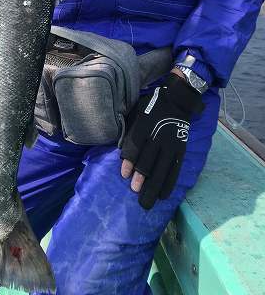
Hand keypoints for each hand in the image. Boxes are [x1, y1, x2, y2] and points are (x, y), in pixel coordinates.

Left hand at [120, 73, 204, 209]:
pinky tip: (163, 195)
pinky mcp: (181, 150)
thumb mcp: (138, 113)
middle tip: (135, 191)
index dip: (129, 161)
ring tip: (146, 201)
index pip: (136, 145)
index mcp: (145, 125)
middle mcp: (159, 136)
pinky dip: (169, 184)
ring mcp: (172, 145)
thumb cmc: (152, 107)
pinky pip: (175, 170)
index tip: (124, 175)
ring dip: (154, 186)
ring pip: (162, 169)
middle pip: (149, 160)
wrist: (178, 101)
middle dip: (141, 178)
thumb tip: (121, 151)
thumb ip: (130, 130)